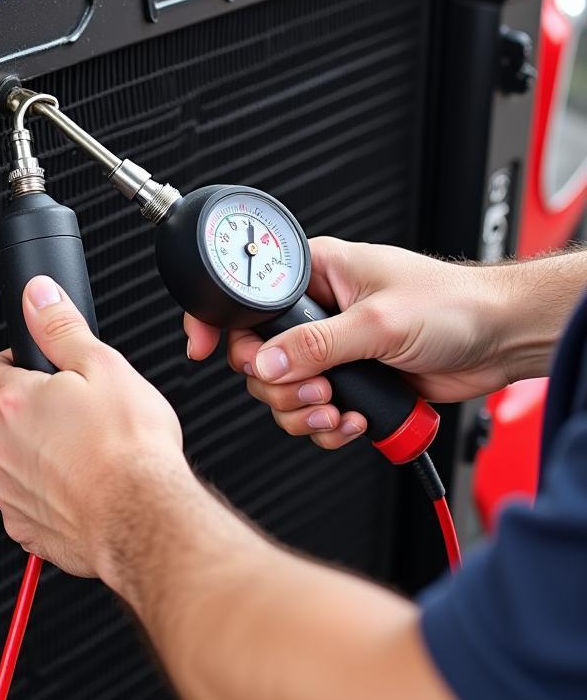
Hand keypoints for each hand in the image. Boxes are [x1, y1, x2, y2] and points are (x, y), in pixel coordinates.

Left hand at [0, 275, 185, 576]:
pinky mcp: (26, 529)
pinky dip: (51, 495)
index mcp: (14, 402)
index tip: (34, 370)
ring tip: (88, 454)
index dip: (10, 365)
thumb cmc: (130, 449)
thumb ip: (61, 327)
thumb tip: (37, 296)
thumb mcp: (103, 365)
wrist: (145, 519)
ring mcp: (10, 492)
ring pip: (17, 462)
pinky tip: (86, 488)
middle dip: (36, 414)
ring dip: (43, 456)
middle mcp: (1, 449)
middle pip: (5, 420)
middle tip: (79, 415)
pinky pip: (29, 503)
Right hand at [184, 237, 514, 449]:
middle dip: (279, 384)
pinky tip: (356, 420)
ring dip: (304, 410)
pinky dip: (328, 426)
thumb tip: (266, 361)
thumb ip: (317, 344)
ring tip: (338, 410)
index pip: (246, 297)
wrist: (500, 339)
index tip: (200, 347)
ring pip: (281, 389)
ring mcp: (332, 348)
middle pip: (257, 355)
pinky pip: (313, 412)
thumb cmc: (452, 304)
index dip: (218, 322)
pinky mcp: (350, 380)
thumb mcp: (378, 322)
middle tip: (313, 389)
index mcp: (314, 273)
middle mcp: (316, 310)